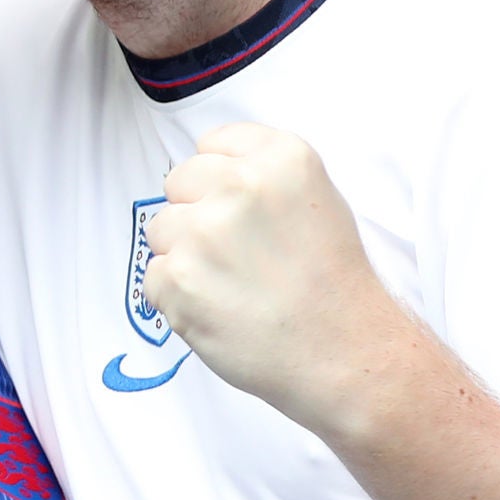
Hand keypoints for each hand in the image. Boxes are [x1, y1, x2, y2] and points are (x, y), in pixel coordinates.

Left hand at [139, 121, 417, 435]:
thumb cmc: (333, 282)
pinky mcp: (178, 277)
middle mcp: (238, 184)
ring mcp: (203, 231)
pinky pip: (153, 276)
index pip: (211, 144)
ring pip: (160, 230)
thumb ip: (262, 172)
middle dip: (198, 215)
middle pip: (178, 183)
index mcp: (280, 157)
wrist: (346, 355)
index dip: (222, 182)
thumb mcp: (317, 199)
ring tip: (233, 286)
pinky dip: (177, 299)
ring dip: (184, 258)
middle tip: (240, 255)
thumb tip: (206, 170)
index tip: (246, 212)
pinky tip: (220, 311)